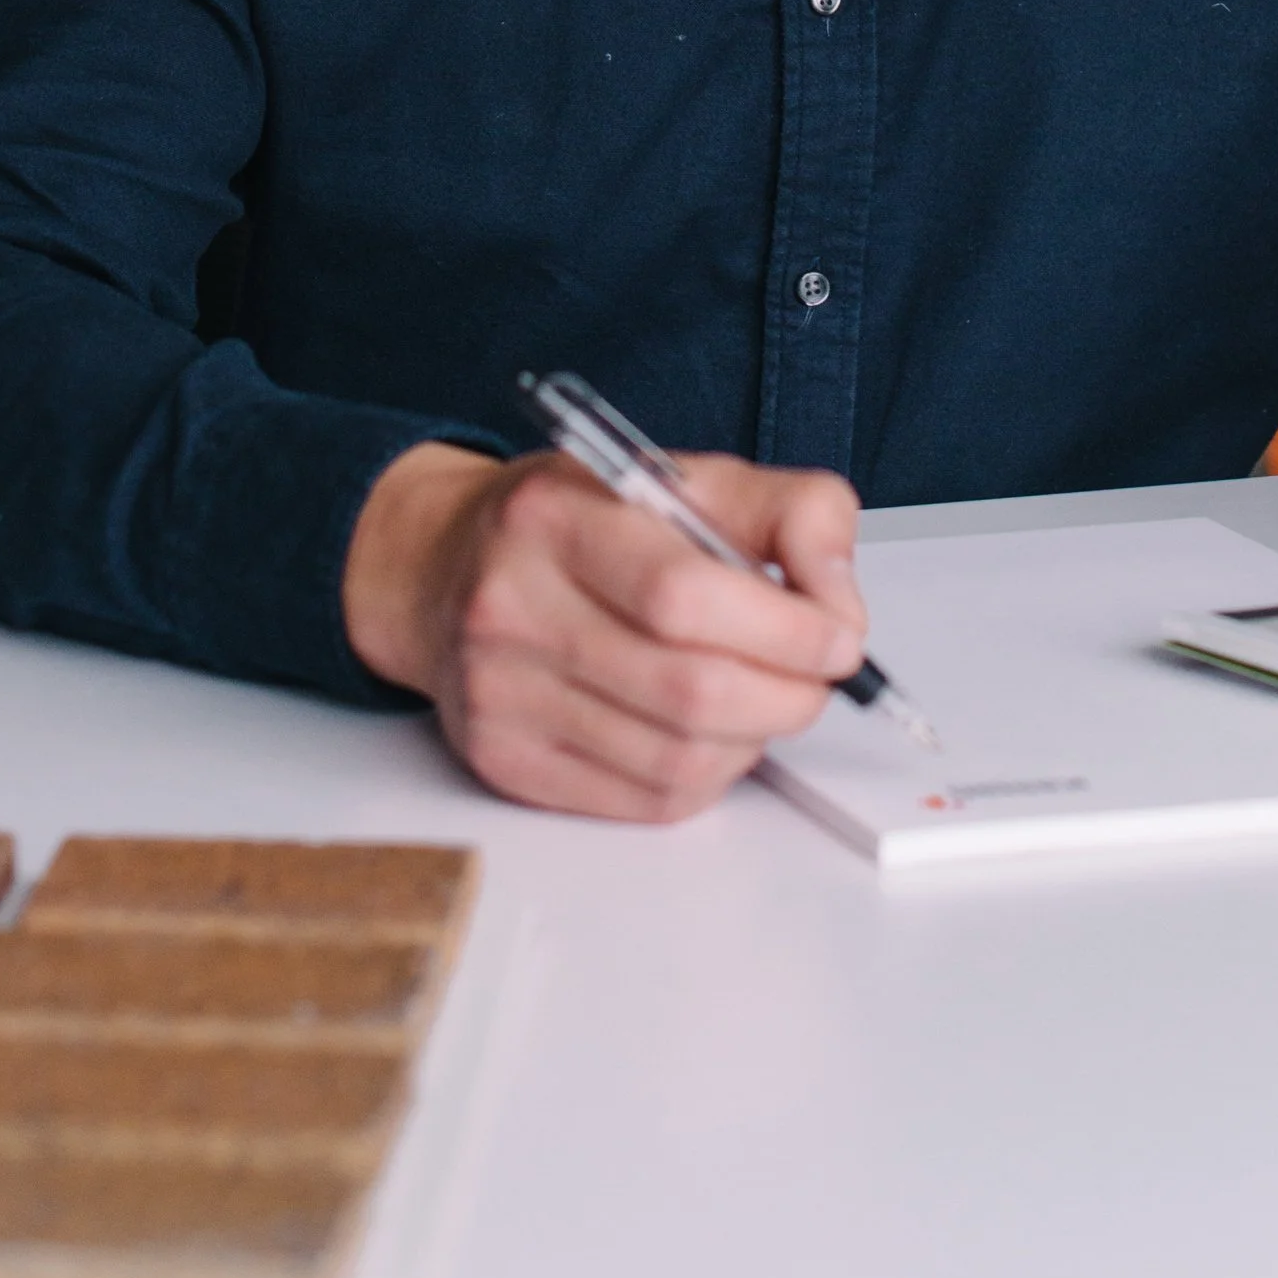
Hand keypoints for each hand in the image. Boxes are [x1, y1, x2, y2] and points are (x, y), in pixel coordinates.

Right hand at [342, 438, 867, 820]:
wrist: (440, 566)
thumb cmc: (575, 521)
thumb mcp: (681, 477)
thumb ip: (787, 512)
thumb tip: (838, 601)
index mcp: (554, 517)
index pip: (686, 594)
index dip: (784, 629)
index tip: (838, 636)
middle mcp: (511, 606)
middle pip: (689, 692)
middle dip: (787, 695)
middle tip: (817, 677)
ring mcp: (499, 694)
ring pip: (675, 761)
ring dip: (753, 740)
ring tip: (763, 698)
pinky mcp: (502, 761)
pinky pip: (643, 801)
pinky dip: (706, 776)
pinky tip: (709, 733)